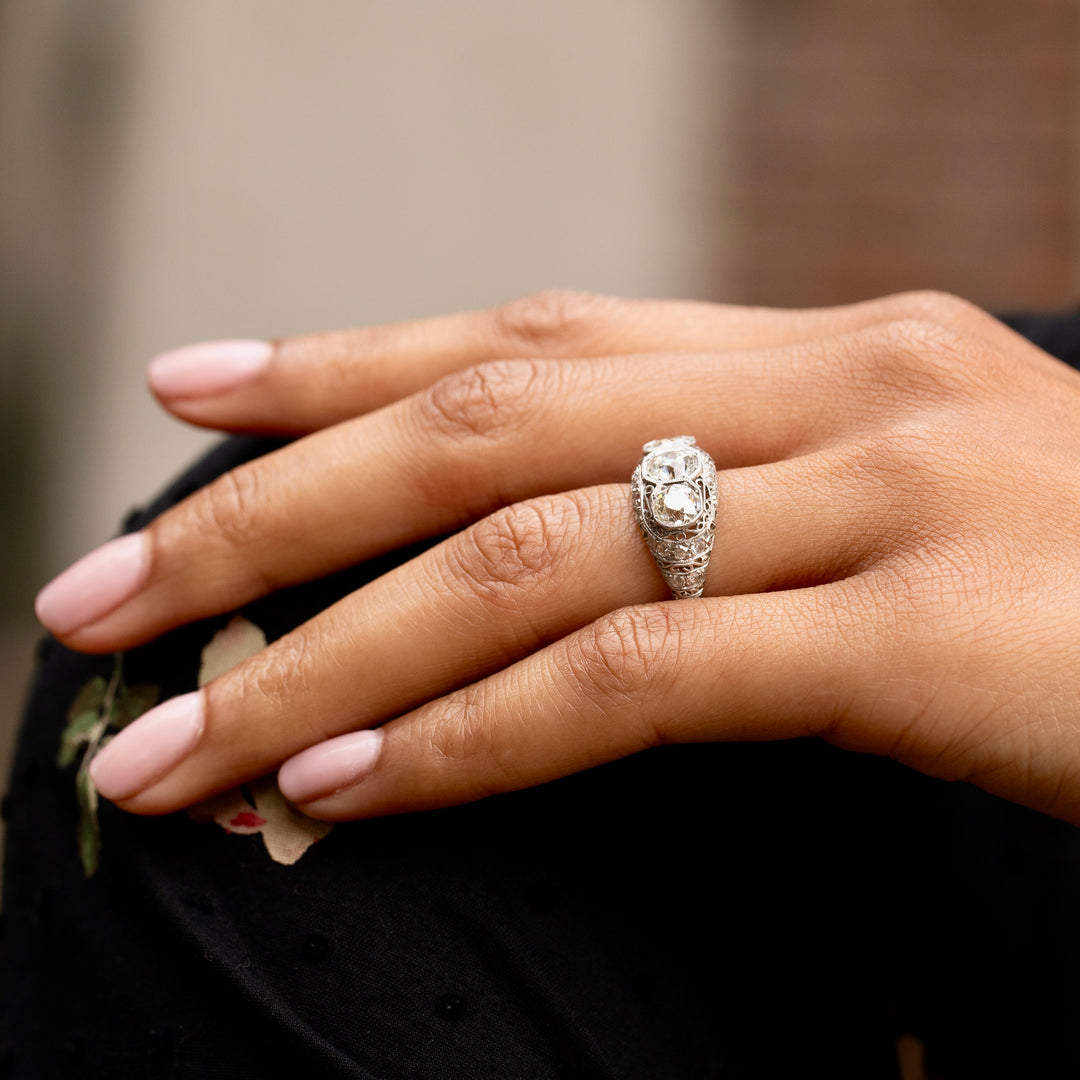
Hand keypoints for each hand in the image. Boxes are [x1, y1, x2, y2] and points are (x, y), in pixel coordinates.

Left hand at [34, 290, 1079, 824]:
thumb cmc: (1072, 583)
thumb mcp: (876, 502)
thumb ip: (715, 500)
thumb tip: (523, 548)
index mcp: (811, 350)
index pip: (523, 333)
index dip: (341, 360)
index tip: (192, 395)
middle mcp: (834, 385)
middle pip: (483, 425)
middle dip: (275, 515)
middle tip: (105, 590)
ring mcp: (885, 494)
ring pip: (534, 555)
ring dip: (334, 654)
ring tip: (186, 734)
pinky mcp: (924, 632)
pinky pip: (643, 673)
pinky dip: (481, 731)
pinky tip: (353, 779)